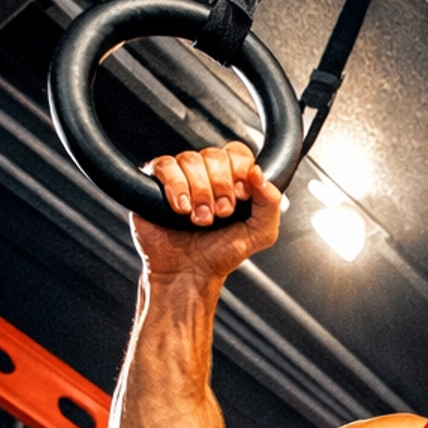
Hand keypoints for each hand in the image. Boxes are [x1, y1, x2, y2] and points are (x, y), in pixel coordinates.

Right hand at [130, 139, 282, 279]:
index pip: (238, 153)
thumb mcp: (259, 234)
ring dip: (199, 193)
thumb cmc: (219, 255)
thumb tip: (260, 174)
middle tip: (219, 213)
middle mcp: (207, 175)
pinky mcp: (156, 182)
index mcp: (232, 181)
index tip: (240, 197)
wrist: (188, 273)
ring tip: (200, 218)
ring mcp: (182, 177)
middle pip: (214, 155)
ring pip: (190, 159)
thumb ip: (271, 203)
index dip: (240, 172)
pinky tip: (181, 208)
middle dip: (220, 187)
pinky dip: (176, 187)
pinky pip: (166, 166)